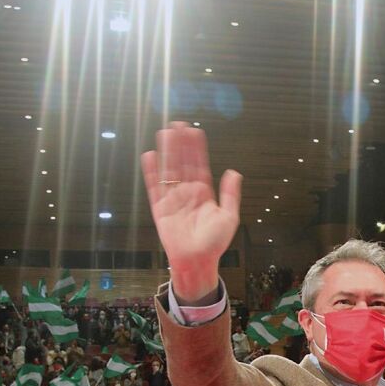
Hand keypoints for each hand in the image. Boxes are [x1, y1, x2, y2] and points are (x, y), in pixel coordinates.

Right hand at [140, 123, 242, 303]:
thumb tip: (233, 172)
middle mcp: (187, 193)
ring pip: (169, 170)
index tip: (194, 131)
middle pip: (183, 163)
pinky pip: (154, 187)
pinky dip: (152, 172)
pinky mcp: (160, 208)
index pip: (199, 165)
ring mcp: (173, 199)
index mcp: (203, 193)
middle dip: (180, 144)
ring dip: (167, 152)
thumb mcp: (229, 217)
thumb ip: (230, 194)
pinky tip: (150, 156)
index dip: (196, 149)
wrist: (198, 261)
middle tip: (178, 125)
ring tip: (165, 133)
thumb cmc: (214, 243)